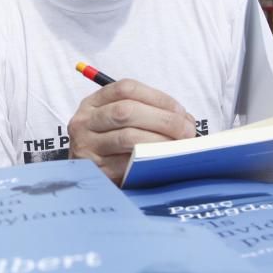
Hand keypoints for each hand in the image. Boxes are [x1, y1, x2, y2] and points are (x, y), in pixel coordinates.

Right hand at [67, 78, 195, 185]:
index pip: (126, 89)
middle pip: (126, 111)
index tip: (180, 111)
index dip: (158, 97)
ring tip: (179, 147)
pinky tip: (164, 162)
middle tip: (187, 131)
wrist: (87, 182)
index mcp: (93, 103)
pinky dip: (149, 161)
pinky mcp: (96, 171)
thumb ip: (147, 114)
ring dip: (160, 141)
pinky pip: (127, 164)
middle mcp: (85, 122)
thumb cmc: (113, 148)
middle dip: (164, 120)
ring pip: (128, 137)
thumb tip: (185, 120)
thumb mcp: (119, 123)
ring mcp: (87, 146)